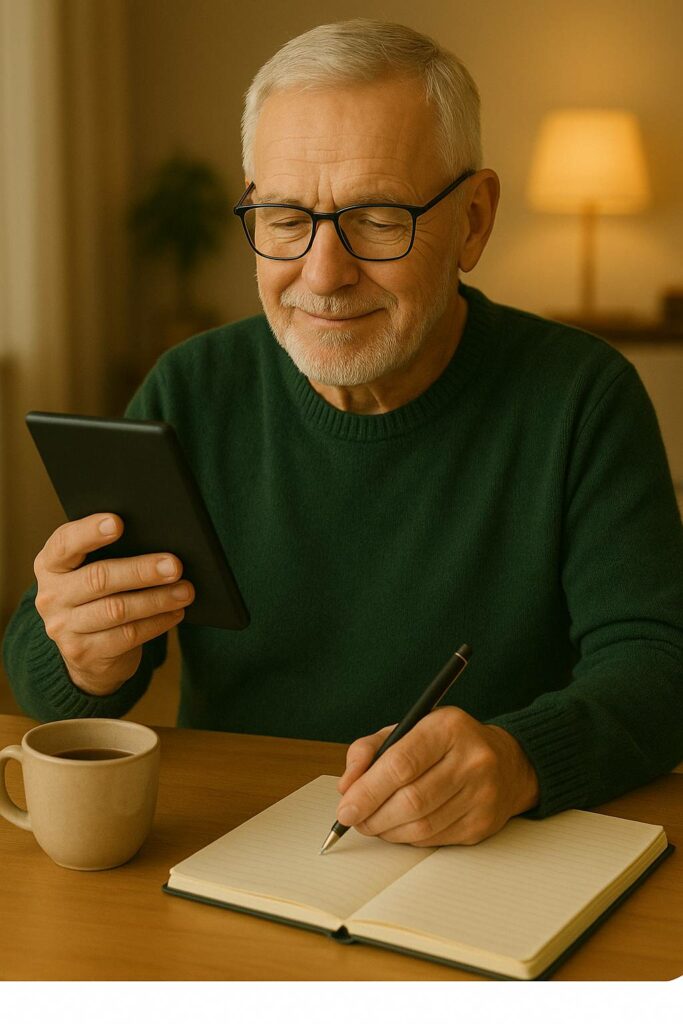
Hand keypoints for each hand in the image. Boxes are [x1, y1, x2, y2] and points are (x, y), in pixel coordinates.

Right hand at [33, 513, 193, 695]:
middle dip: (141, 571)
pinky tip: (176, 612)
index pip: (65, 543)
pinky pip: (127, 635)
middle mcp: (51, 596)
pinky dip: (156, 622)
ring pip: (116, 610)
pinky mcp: (84, 652)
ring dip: (156, 599)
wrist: (86, 650)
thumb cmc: (98, 595)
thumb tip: (160, 540)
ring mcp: (64, 627)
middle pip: (98, 578)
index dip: (89, 532)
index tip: (118, 522)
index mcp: (51, 565)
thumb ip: (111, 553)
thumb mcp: (91, 570)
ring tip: (185, 591)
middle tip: (174, 565)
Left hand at [336, 706, 538, 845]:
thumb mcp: (409, 728)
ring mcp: (481, 794)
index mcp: (448, 728)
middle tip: (354, 819)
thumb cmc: (447, 744)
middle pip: (411, 800)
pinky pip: (435, 839)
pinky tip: (398, 828)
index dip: (368, 790)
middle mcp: (471, 760)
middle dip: (373, 815)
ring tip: (372, 824)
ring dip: (387, 831)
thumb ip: (371, 749)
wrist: (506, 763)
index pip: (401, 763)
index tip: (346, 807)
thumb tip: (347, 786)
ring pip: (422, 826)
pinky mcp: (483, 823)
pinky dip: (408, 838)